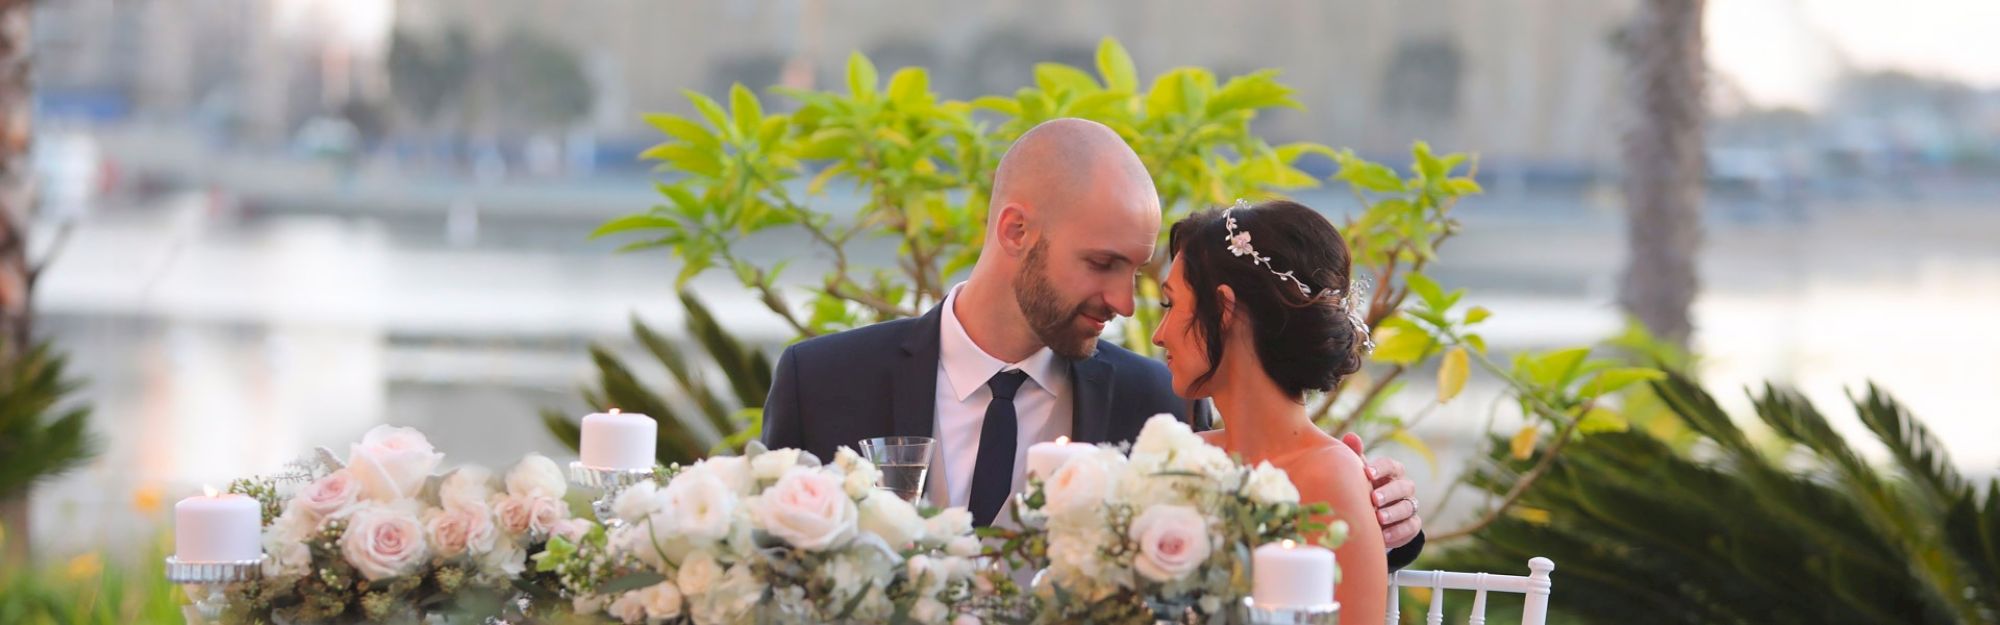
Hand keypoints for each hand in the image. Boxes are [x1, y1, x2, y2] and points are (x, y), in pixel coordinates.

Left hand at [1342, 433, 1421, 549]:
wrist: (1372, 517)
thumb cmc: (1364, 488)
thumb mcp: (1358, 473)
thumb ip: (1355, 456)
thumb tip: (1351, 436)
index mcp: (1391, 472)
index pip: (1391, 465)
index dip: (1381, 468)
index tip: (1367, 473)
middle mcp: (1404, 488)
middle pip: (1404, 486)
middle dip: (1389, 492)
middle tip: (1374, 499)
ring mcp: (1409, 506)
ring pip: (1408, 507)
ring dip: (1393, 513)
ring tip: (1379, 519)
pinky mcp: (1412, 525)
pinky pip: (1411, 527)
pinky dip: (1398, 532)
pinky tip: (1385, 536)